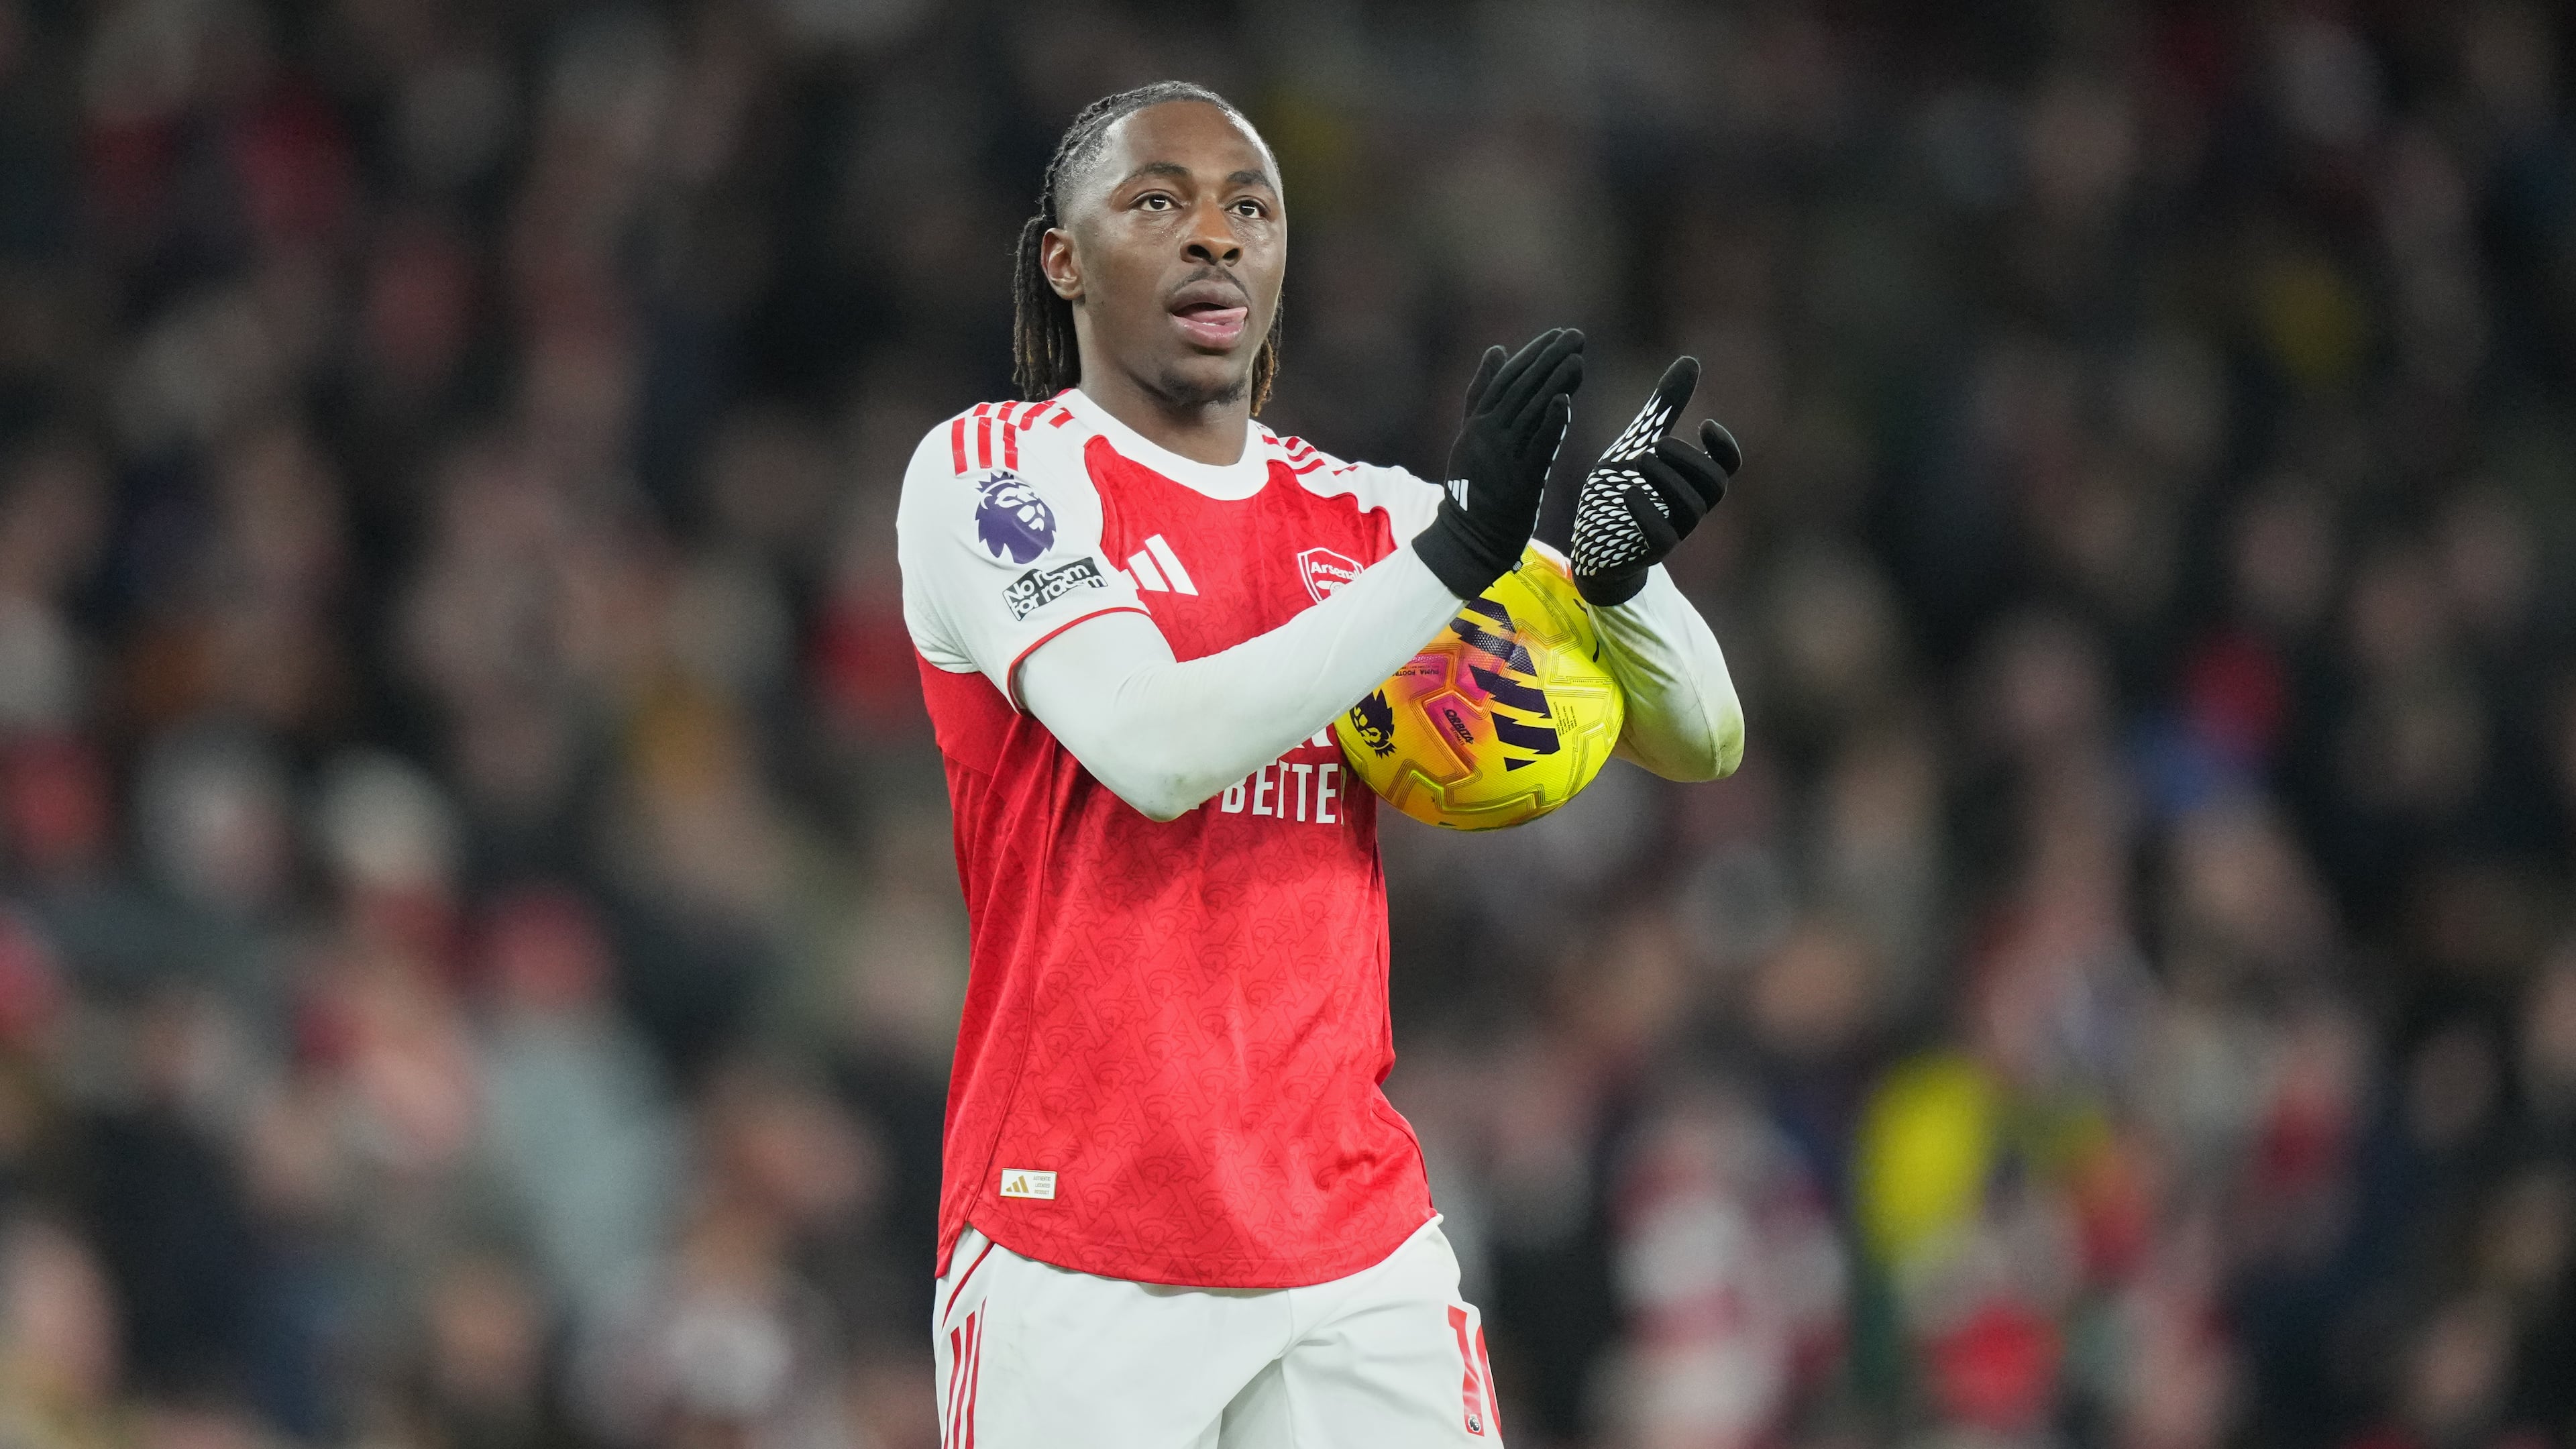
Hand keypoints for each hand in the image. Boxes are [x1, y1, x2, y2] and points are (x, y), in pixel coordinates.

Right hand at [1412, 328, 1583, 597]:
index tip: (1557, 336)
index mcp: (1476, 424)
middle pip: (1520, 390)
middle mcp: (1485, 436)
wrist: (1468, 540)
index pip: (1506, 380)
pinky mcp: (1518, 481)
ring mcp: (1500, 458)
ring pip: (1529, 413)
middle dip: (1549, 360)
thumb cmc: (1475, 488)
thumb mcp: (1472, 435)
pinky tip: (1564, 401)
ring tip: (1578, 359)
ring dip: (1554, 384)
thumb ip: (1482, 395)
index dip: (1533, 355)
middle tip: (1576, 337)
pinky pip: (1535, 448)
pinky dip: (1549, 423)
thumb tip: (1496, 349)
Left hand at [1567, 356, 1739, 605]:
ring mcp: (1673, 533)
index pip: (1726, 467)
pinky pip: (1662, 537)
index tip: (1704, 424)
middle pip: (1713, 486)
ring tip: (1641, 458)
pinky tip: (1628, 492)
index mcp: (1691, 482)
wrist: (1589, 539)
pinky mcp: (1648, 553)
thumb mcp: (1638, 440)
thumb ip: (1664, 408)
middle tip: (1658, 443)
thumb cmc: (1617, 489)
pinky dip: (1648, 512)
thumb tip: (1691, 362)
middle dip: (1690, 461)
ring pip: (1691, 508)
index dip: (1725, 448)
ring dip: (1668, 479)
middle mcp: (1689, 508)